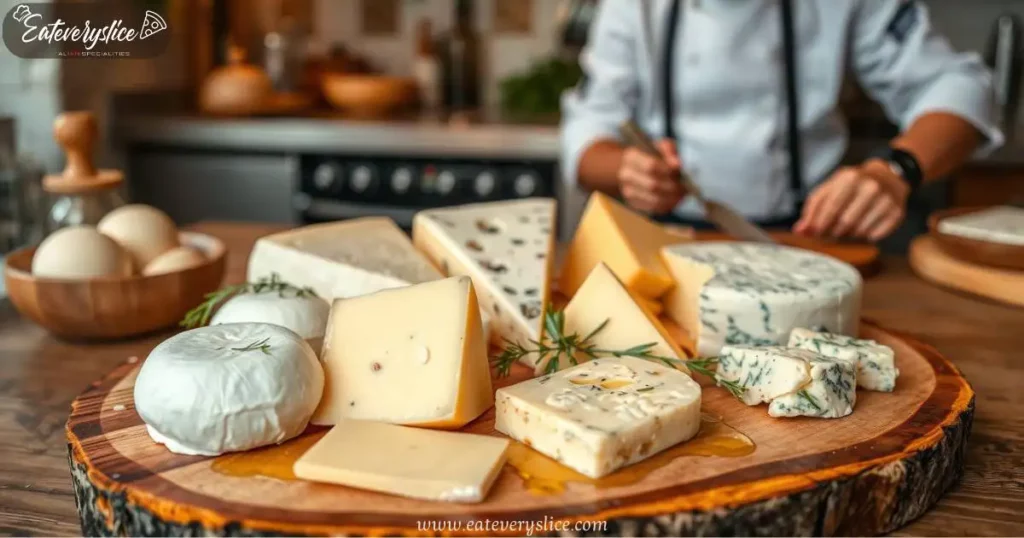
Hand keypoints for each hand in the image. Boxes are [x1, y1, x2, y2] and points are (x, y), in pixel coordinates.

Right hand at [617, 140, 686, 213]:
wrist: (632, 167)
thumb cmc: (650, 155)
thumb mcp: (659, 146)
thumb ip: (669, 150)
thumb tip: (677, 164)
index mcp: (631, 157)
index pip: (651, 166)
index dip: (668, 170)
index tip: (681, 171)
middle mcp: (626, 175)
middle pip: (652, 185)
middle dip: (673, 187)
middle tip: (686, 186)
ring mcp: (628, 191)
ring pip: (654, 200)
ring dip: (672, 198)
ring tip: (683, 193)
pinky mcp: (634, 203)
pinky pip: (654, 208)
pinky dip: (668, 205)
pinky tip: (676, 199)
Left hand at [794, 160, 909, 240]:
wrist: (887, 177)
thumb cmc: (852, 185)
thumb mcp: (830, 189)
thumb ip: (812, 209)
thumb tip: (800, 231)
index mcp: (850, 178)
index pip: (831, 207)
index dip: (820, 224)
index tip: (814, 233)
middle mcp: (871, 187)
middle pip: (845, 222)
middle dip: (834, 231)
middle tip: (831, 231)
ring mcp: (886, 200)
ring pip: (860, 231)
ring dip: (849, 234)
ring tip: (848, 226)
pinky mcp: (897, 213)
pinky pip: (874, 236)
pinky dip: (865, 236)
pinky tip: (864, 226)